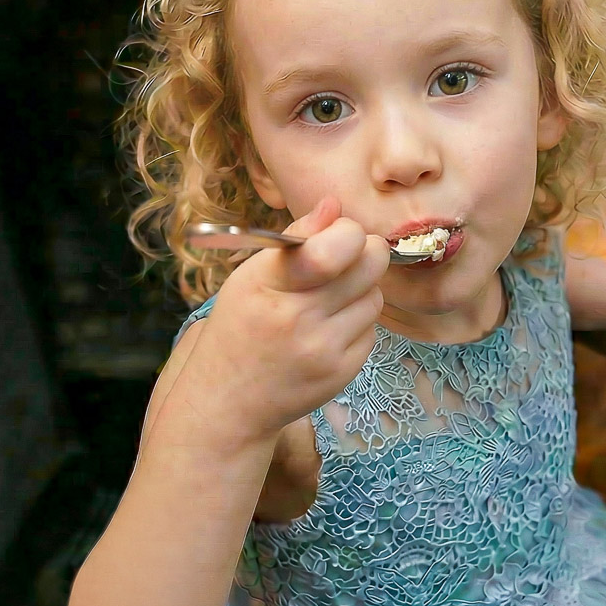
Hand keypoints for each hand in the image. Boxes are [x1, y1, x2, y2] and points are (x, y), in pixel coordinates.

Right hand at [187, 196, 389, 442]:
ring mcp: (325, 350)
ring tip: (329, 302)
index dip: (347, 232)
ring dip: (360, 291)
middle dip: (365, 253)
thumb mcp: (252, 276)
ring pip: (376, 296)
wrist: (230, 399)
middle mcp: (299, 319)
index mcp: (270, 285)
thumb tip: (335, 205)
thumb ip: (297, 237)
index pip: (336, 247)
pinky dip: (357, 324)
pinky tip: (329, 331)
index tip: (337, 236)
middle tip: (345, 261)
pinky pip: (372, 329)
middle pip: (371, 264)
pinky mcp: (344, 372)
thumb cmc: (241, 327)